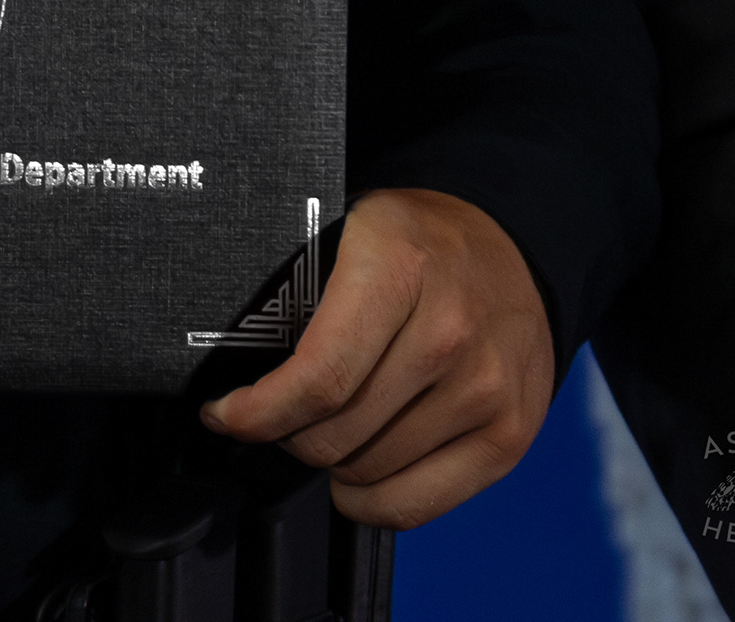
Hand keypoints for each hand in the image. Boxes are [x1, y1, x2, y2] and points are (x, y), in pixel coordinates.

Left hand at [200, 188, 552, 528]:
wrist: (509, 246)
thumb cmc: (416, 244)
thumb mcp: (351, 230)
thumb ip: (298, 283)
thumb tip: (231, 355)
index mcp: (399, 269)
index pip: (317, 377)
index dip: (256, 412)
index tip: (224, 413)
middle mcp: (449, 333)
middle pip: (334, 433)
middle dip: (283, 434)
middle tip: (274, 416)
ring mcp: (486, 389)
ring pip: (367, 471)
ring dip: (327, 462)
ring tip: (322, 428)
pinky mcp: (510, 434)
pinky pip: (416, 504)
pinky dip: (370, 500)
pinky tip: (355, 470)